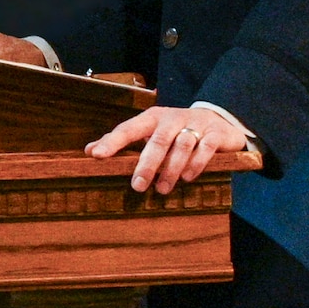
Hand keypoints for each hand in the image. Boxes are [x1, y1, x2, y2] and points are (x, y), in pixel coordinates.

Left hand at [89, 105, 247, 193]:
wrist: (219, 119)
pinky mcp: (215, 134)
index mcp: (153, 118)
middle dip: (147, 165)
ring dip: (171, 170)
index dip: (113, 141)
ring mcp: (196, 124)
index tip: (97, 155)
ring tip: (162, 189)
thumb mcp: (151, 131)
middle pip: (157, 140)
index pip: (129, 128)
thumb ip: (122, 141)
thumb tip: (89, 151)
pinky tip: (188, 178)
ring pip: (181, 146)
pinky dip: (196, 164)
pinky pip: (205, 148)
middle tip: (137, 187)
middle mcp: (173, 118)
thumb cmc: (176, 130)